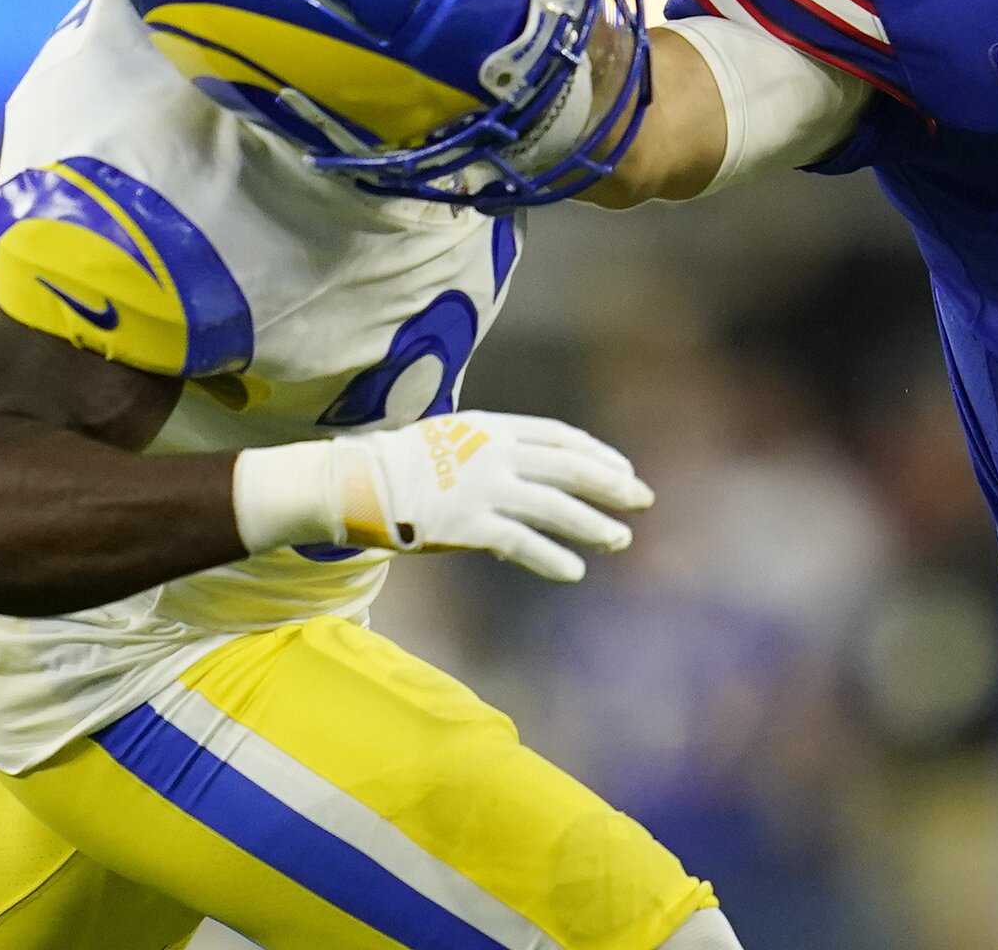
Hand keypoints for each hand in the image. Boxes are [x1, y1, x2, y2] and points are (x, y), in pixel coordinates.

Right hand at [329, 409, 654, 578]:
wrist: (354, 480)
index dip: (598, 454)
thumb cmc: (403, 462)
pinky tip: (574, 571)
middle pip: (569, 468)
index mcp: (494, 427)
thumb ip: (495, 448)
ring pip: (554, 507)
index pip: (561, 437)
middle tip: (644, 500)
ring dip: (592, 525)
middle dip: (611, 485)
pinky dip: (551, 558)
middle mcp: (495, 453)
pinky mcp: (467, 525)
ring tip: (621, 540)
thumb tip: (535, 470)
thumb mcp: (455, 438)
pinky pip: (521, 543)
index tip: (624, 470)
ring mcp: (482, 488)